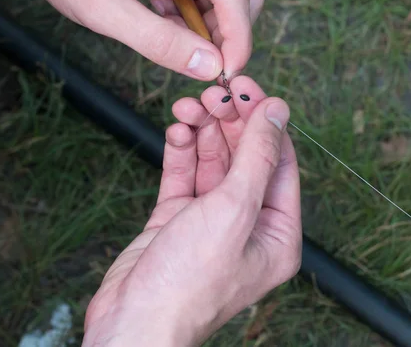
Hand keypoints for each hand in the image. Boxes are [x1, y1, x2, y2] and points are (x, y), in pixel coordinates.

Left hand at [0, 0, 263, 79]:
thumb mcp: (105, 10)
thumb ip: (160, 42)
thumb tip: (209, 67)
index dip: (237, 39)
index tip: (226, 74)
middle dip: (225, 32)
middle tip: (196, 60)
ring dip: (208, 20)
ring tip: (166, 30)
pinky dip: (195, 6)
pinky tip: (162, 11)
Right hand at [83, 76, 301, 346]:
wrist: (131, 323)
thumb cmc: (188, 282)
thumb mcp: (233, 211)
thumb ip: (256, 157)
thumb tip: (279, 111)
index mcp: (276, 232)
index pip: (279, 162)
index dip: (265, 121)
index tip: (248, 87)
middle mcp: (248, 225)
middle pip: (245, 158)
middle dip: (230, 123)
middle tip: (213, 93)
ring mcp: (211, 221)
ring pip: (212, 162)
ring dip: (203, 132)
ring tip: (189, 105)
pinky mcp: (177, 219)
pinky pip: (184, 175)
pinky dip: (181, 150)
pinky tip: (177, 128)